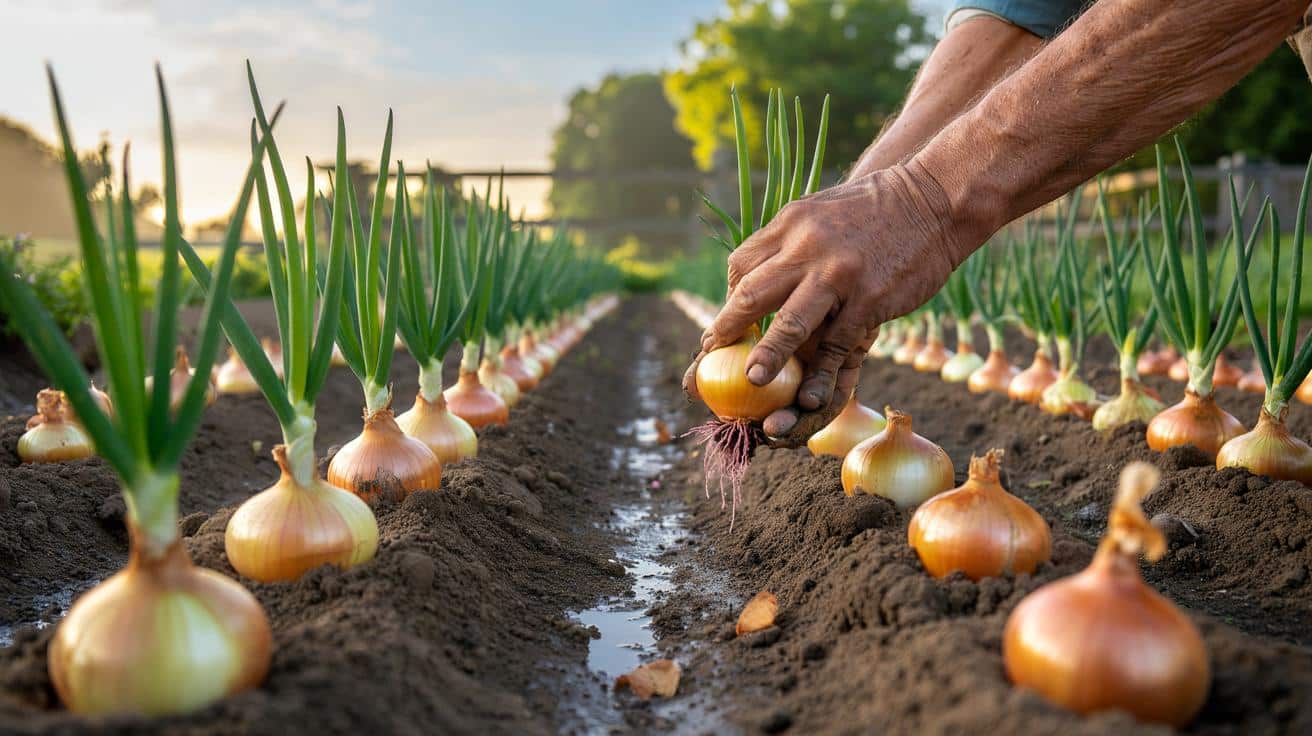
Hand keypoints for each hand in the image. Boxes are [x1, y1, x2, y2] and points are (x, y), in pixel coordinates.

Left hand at [683, 161, 971, 445]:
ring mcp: (839, 274)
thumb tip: (756, 273)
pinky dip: (822, 371)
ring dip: (767, 355)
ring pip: (790, 322)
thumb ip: (789, 240)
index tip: (724, 324)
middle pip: (753, 293)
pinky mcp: (869, 299)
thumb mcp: (820, 209)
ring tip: (752, 380)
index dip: (730, 299)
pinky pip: (838, 343)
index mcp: (790, 223)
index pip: (742, 266)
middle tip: (710, 355)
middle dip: (728, 328)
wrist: (935, 199)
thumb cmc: (876, 208)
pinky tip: (809, 394)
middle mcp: (808, 247)